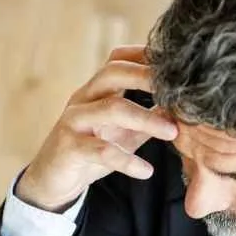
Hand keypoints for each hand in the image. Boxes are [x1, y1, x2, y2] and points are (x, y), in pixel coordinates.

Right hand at [16, 45, 178, 211]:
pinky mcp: (69, 147)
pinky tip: (146, 171)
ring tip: (172, 133)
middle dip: (147, 76)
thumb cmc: (91, 152)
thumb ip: (149, 119)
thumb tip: (181, 107)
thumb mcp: (124, 133)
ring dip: (146, 118)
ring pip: (111, 108)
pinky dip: (127, 161)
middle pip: (113, 72)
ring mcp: (74, 120)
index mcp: (97, 90)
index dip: (144, 55)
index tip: (174, 61)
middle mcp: (83, 98)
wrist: (54, 180)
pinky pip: (101, 150)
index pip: (118, 60)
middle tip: (178, 89)